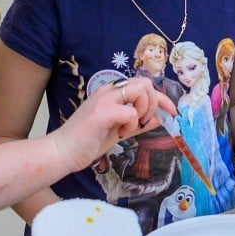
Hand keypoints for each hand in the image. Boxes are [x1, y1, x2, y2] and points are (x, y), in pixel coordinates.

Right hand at [45, 77, 175, 173]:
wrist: (62, 152)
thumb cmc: (87, 142)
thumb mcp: (119, 131)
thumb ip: (138, 123)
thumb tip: (160, 118)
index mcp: (111, 92)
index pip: (143, 85)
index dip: (162, 98)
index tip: (172, 112)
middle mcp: (108, 91)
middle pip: (145, 83)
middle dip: (154, 103)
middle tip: (144, 122)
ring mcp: (105, 99)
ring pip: (141, 89)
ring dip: (144, 110)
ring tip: (132, 127)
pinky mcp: (102, 113)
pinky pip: (131, 112)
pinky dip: (132, 124)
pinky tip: (120, 134)